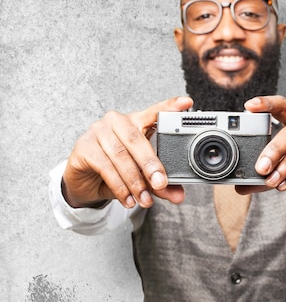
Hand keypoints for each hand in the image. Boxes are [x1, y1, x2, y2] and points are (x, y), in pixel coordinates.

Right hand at [62, 96, 193, 208]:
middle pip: (137, 139)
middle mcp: (117, 122)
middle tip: (161, 184)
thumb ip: (160, 185)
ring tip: (144, 199)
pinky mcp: (84, 147)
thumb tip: (178, 196)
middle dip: (151, 164)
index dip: (169, 106)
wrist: (84, 181)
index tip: (186, 102)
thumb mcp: (141, 178)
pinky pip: (105, 166)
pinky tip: (128, 199)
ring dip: (135, 181)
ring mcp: (98, 131)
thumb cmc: (115, 170)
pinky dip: (119, 186)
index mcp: (136, 122)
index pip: (154, 112)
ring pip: (121, 155)